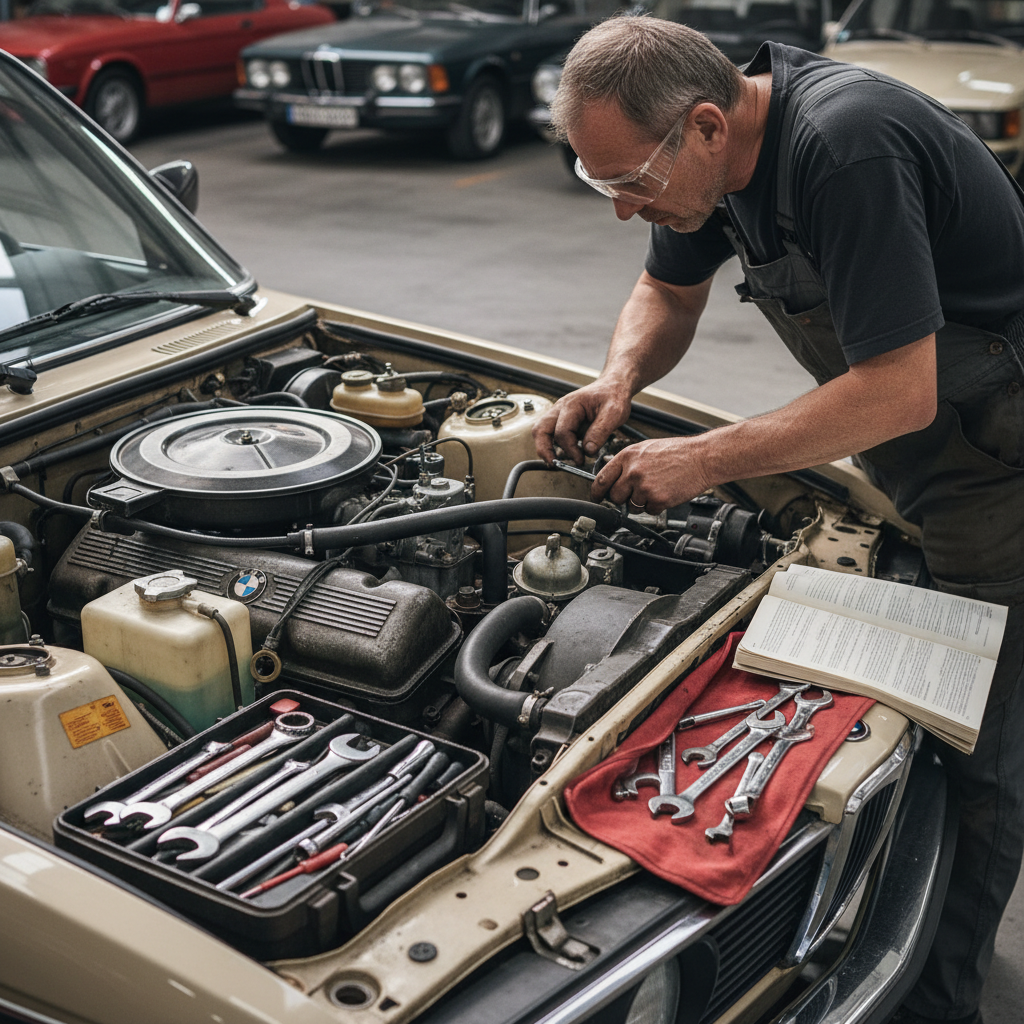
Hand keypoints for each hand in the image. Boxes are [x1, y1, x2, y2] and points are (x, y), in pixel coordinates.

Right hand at [532, 380, 632, 464]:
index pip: (562, 431)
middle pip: (540, 429)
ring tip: (555, 462)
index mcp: (572, 404)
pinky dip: (553, 444)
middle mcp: (560, 408)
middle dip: (544, 449)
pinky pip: (550, 433)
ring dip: (545, 448)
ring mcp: (559, 413)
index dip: (571, 449)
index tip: (581, 460)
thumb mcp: (614, 413)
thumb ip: (600, 432)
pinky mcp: (562, 419)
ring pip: (541, 431)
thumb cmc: (613, 396)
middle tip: (554, 464)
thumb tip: (588, 451)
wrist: (613, 386)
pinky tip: (564, 454)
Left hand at [591, 437, 711, 513]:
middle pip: (615, 496)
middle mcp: (633, 471)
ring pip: (631, 506)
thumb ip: (628, 463)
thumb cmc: (678, 452)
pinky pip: (649, 511)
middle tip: (636, 492)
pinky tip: (665, 492)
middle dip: (623, 498)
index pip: (601, 479)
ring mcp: (644, 486)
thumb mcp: (646, 449)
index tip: (597, 498)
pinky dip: (656, 506)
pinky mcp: (657, 499)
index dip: (597, 492)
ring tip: (656, 488)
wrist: (702, 457)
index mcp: (627, 456)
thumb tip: (614, 477)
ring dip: (641, 502)